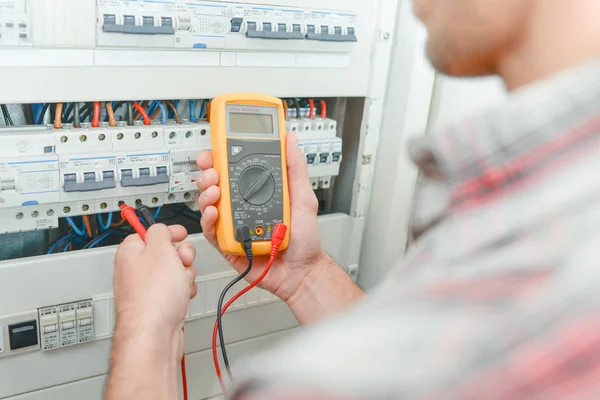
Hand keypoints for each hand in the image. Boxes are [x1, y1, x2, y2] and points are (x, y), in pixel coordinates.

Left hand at [113, 224, 197, 357]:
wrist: (154, 333)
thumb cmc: (153, 295)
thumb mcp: (161, 249)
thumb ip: (161, 231)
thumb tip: (161, 229)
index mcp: (130, 252)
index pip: (149, 232)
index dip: (168, 233)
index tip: (179, 233)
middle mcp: (135, 270)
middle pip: (165, 253)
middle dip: (181, 256)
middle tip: (182, 262)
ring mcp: (146, 288)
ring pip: (174, 272)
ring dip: (185, 275)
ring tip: (181, 284)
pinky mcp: (157, 304)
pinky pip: (176, 290)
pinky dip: (183, 291)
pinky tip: (182, 297)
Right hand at [196, 133, 327, 301]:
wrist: (302, 271)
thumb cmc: (305, 239)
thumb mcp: (304, 197)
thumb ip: (296, 168)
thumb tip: (290, 140)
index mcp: (258, 192)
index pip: (234, 169)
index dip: (221, 157)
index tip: (216, 148)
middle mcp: (242, 206)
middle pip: (216, 184)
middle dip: (208, 172)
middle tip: (211, 170)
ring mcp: (233, 224)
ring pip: (209, 204)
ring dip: (206, 194)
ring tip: (214, 190)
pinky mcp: (228, 244)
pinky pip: (211, 231)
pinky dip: (208, 220)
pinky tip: (215, 212)